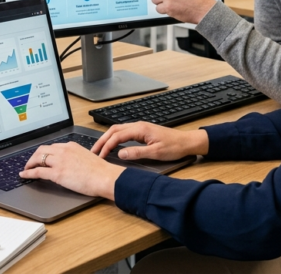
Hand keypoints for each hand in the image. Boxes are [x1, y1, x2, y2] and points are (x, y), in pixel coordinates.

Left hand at [18, 142, 124, 198]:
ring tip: (26, 169)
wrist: (104, 177)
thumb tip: (71, 164)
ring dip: (29, 164)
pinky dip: (28, 173)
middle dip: (34, 156)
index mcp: (71, 146)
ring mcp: (59, 161)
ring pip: (37, 158)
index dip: (45, 152)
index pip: (53, 146)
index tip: (41, 157)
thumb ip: (76, 157)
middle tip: (30, 162)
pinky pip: (38, 171)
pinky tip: (24, 175)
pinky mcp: (57, 173)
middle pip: (42, 150)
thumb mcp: (87, 157)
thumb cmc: (100, 171)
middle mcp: (63, 150)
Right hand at [92, 121, 208, 160]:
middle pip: (114, 130)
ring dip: (107, 138)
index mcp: (140, 129)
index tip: (100, 155)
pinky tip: (112, 145)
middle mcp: (138, 125)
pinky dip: (115, 138)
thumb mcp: (155, 153)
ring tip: (99, 149)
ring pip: (118, 130)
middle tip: (93, 151)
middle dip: (102, 140)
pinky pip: (124, 132)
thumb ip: (137, 153)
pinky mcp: (142, 131)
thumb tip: (120, 154)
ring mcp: (140, 127)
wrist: (186, 142)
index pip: (117, 136)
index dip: (107, 146)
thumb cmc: (174, 147)